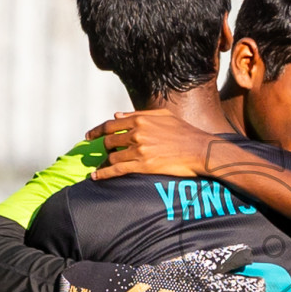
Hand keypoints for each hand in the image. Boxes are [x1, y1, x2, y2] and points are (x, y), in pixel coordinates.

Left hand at [85, 110, 214, 180]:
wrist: (201, 150)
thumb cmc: (186, 132)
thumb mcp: (163, 116)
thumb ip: (139, 114)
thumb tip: (117, 115)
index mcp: (141, 119)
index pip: (111, 125)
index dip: (97, 131)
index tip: (89, 136)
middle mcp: (137, 133)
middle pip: (109, 141)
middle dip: (103, 148)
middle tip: (98, 154)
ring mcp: (139, 150)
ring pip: (112, 157)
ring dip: (104, 163)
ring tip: (99, 168)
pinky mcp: (143, 165)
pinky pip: (117, 170)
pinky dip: (104, 174)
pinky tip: (96, 177)